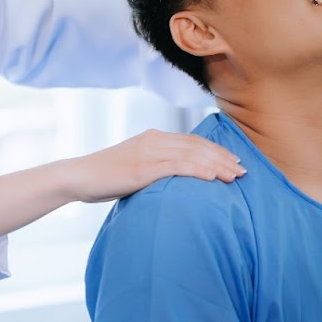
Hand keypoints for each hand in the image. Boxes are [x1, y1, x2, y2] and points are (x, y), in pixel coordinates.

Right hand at [69, 130, 244, 203]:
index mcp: (153, 138)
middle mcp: (154, 140)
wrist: (77, 177)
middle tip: (243, 171)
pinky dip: (198, 170)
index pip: (193, 141)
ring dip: (217, 165)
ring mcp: (148, 152)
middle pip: (197, 146)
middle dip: (223, 158)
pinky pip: (177, 166)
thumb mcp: (134, 169)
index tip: (234, 162)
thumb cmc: (104, 177)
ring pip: (192, 155)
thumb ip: (155, 169)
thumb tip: (175, 183)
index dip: (216, 151)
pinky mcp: (143, 167)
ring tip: (235, 177)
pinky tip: (213, 178)